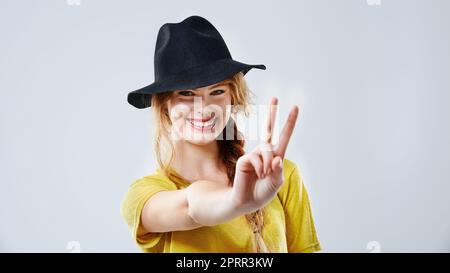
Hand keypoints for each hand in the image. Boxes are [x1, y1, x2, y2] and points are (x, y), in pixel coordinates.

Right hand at [231, 97, 298, 211]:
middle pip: (269, 129)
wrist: (247, 201)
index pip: (283, 136)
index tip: (295, 107)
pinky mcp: (245, 159)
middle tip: (275, 97)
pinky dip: (260, 168)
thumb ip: (278, 171)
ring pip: (267, 152)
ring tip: (263, 176)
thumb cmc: (262, 192)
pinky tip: (257, 175)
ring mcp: (254, 154)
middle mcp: (265, 152)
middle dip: (272, 113)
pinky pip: (257, 159)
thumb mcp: (276, 183)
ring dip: (268, 166)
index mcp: (276, 156)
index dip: (289, 122)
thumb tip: (276, 158)